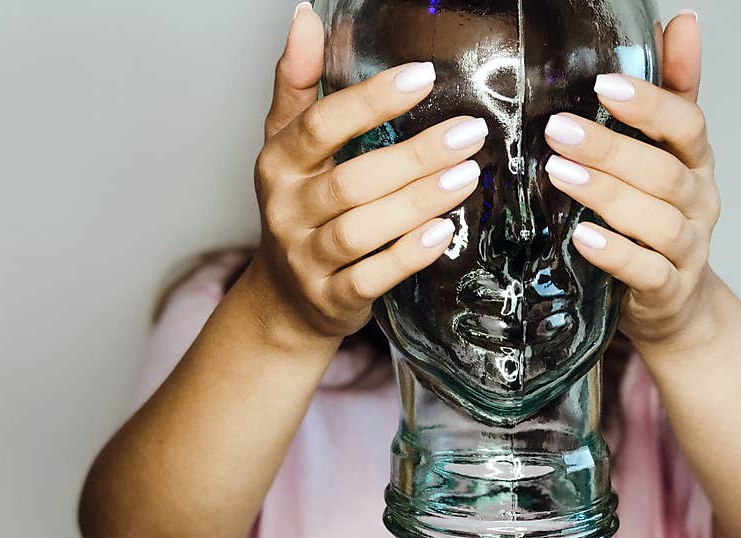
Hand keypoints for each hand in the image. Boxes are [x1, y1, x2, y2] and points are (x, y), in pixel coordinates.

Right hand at [249, 5, 486, 342]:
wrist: (286, 298)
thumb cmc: (299, 211)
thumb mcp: (288, 147)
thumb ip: (299, 84)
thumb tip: (304, 17)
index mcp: (278, 165)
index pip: (320, 126)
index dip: (371, 101)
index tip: (423, 77)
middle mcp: (287, 212)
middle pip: (350, 182)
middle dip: (413, 157)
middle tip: (468, 133)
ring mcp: (306, 260)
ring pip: (360, 231)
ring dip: (416, 203)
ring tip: (466, 176)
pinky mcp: (331, 299)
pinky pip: (369, 279)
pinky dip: (406, 257)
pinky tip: (442, 233)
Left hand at [544, 12, 720, 353]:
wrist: (673, 300)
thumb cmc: (657, 218)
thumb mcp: (667, 154)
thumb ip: (670, 95)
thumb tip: (678, 21)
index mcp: (694, 163)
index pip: (685, 123)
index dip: (649, 102)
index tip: (603, 83)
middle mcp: (696, 201)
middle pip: (663, 170)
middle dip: (610, 149)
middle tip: (558, 131)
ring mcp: (686, 248)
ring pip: (657, 220)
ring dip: (607, 195)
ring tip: (559, 176)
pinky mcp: (666, 289)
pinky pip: (646, 271)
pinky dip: (615, 254)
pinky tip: (580, 238)